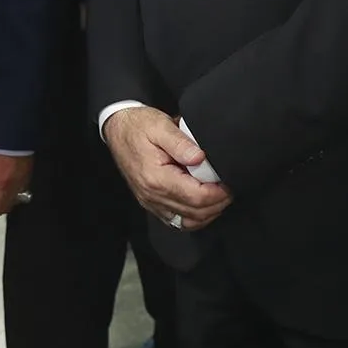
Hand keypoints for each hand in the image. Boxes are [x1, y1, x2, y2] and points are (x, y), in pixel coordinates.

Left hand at [0, 148, 34, 221]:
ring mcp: (25, 174)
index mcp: (2, 186)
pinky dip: (12, 189)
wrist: (9, 119)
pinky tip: (3, 179)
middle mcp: (17, 184)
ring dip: (3, 199)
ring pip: (16, 197)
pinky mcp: (29, 165)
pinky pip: (22, 185)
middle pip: (7, 206)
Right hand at [104, 107, 230, 230]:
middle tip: (230, 188)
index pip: (196, 197)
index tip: (229, 182)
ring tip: (220, 196)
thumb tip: (201, 158)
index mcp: (156, 178)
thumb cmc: (139, 126)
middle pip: (195, 214)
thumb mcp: (160, 126)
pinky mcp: (151, 203)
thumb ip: (181, 143)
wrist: (116, 129)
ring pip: (187, 222)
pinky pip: (177, 220)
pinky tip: (203, 204)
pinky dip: (194, 217)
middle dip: (218, 204)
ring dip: (208, 213)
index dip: (218, 194)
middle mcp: (152, 196)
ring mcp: (151, 202)